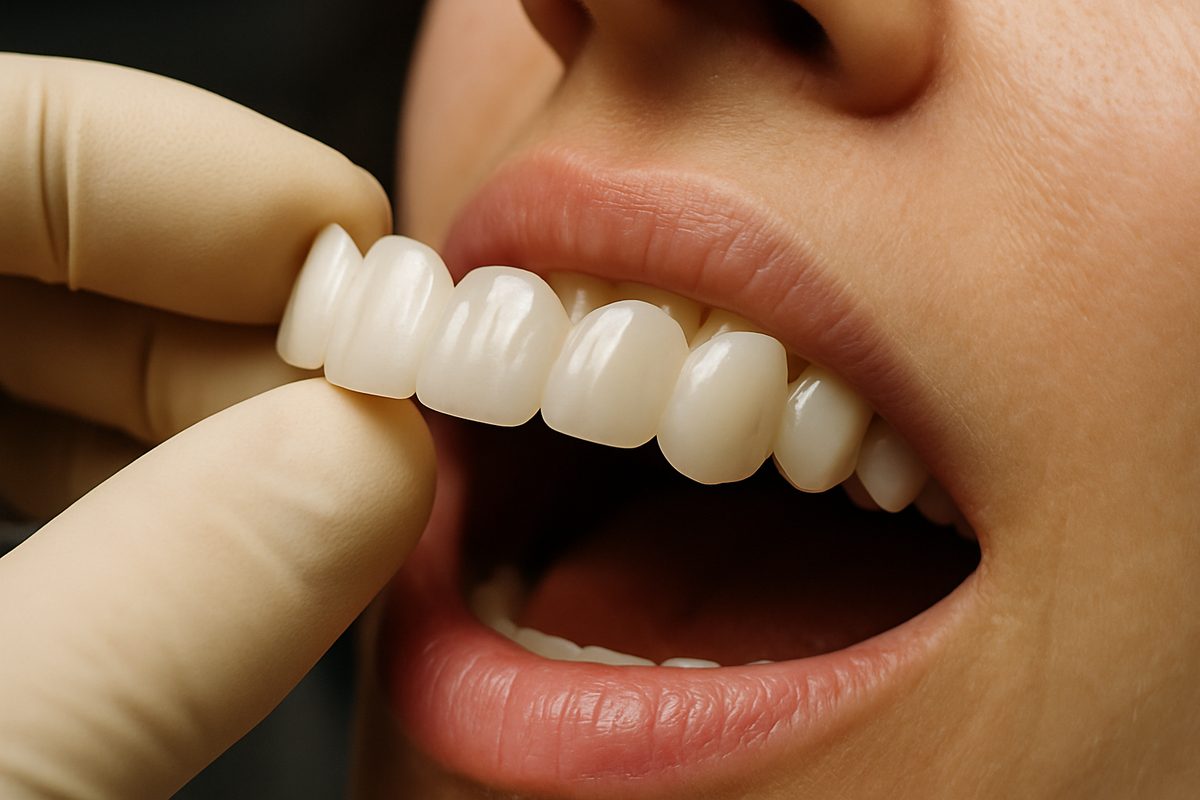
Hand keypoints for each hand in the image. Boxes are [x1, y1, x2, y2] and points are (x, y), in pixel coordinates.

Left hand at [0, 55, 435, 796]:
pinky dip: (123, 474)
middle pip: (4, 230)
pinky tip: (213, 528)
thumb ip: (134, 628)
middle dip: (227, 316)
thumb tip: (370, 466)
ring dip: (196, 404)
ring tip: (326, 477)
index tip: (377, 293)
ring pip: (10, 335)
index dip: (192, 184)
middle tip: (384, 418)